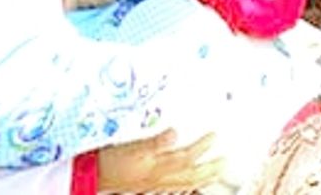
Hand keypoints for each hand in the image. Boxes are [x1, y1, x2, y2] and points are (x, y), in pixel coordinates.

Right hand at [96, 129, 222, 192]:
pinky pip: (174, 186)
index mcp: (157, 166)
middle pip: (191, 175)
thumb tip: (175, 133)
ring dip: (201, 177)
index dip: (202, 147)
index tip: (215, 136)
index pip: (186, 157)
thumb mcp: (131, 147)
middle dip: (210, 169)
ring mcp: (154, 183)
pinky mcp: (148, 184)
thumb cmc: (111, 161)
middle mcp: (159, 177)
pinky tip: (190, 180)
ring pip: (185, 183)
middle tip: (226, 162)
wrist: (94, 176)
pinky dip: (186, 183)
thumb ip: (154, 142)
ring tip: (215, 171)